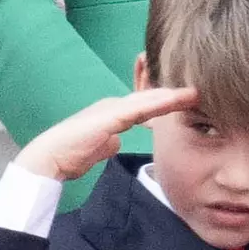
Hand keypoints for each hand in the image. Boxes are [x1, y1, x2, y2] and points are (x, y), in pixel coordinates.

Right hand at [15, 88, 197, 180]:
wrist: (50, 158)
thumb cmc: (72, 155)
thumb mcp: (98, 148)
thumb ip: (108, 142)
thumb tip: (116, 142)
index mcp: (113, 112)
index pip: (146, 106)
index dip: (166, 102)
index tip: (187, 100)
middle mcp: (114, 106)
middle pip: (151, 98)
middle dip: (174, 95)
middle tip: (198, 91)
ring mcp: (112, 109)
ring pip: (148, 100)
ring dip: (172, 97)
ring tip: (194, 93)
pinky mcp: (110, 117)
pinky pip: (139, 109)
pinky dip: (157, 104)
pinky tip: (173, 100)